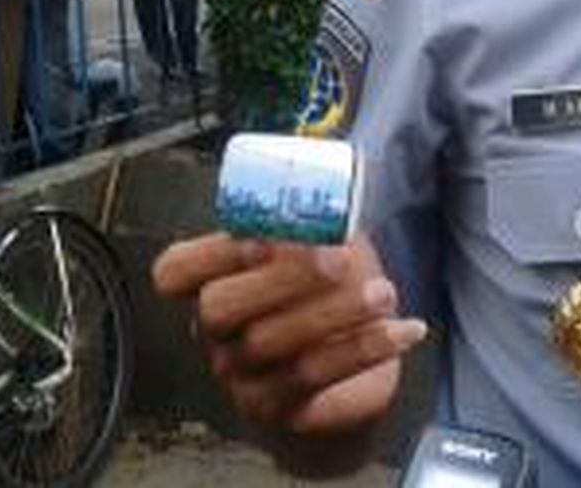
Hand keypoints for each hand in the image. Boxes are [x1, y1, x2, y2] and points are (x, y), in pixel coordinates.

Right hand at [153, 233, 425, 434]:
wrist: (348, 370)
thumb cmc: (325, 294)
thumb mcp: (318, 246)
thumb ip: (314, 216)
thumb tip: (332, 175)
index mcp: (208, 284)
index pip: (175, 273)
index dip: (211, 253)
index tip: (261, 237)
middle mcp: (214, 333)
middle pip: (219, 308)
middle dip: (280, 278)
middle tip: (336, 259)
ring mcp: (240, 374)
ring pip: (273, 344)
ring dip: (335, 312)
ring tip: (384, 292)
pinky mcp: (279, 406)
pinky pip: (315, 377)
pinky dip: (365, 349)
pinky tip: (405, 328)